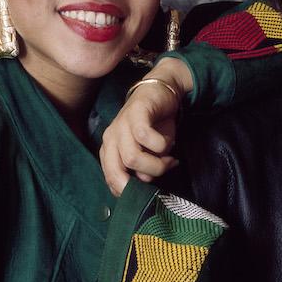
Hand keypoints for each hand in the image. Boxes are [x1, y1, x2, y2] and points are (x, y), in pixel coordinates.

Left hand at [100, 58, 190, 194]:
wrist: (162, 92)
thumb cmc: (155, 125)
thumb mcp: (149, 152)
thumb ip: (143, 167)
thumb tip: (146, 180)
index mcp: (110, 149)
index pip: (110, 178)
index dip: (129, 190)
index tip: (150, 189)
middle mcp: (112, 137)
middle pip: (119, 171)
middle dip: (144, 179)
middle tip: (164, 171)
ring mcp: (122, 124)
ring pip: (132, 158)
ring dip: (156, 164)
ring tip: (170, 159)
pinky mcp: (136, 112)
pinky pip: (145, 137)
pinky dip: (161, 146)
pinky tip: (170, 144)